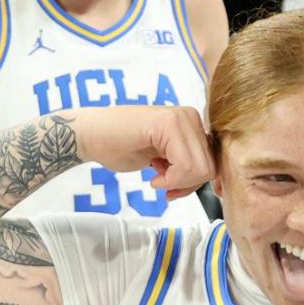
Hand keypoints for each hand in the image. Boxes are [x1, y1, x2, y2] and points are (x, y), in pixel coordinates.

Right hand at [71, 106, 212, 194]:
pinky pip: (185, 165)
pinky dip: (170, 180)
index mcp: (192, 123)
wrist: (90, 135)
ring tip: (156, 178)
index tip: (172, 188)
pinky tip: (152, 175)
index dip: (193, 183)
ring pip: (200, 169)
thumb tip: (209, 180)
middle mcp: (190, 116)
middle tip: (162, 185)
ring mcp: (180, 118)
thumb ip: (187, 163)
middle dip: (186, 186)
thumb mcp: (165, 158)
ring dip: (177, 183)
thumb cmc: (120, 146)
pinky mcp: (167, 124)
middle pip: (209, 167)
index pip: (212, 162)